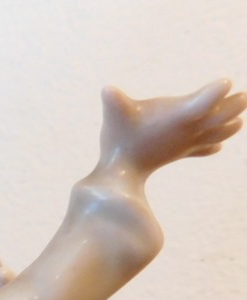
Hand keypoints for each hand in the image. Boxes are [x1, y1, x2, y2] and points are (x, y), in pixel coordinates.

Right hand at [98, 80, 245, 175]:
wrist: (119, 176)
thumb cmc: (118, 142)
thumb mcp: (114, 116)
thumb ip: (114, 101)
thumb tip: (107, 89)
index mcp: (178, 117)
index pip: (204, 102)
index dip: (215, 92)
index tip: (226, 82)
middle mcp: (187, 131)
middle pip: (221, 116)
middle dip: (234, 105)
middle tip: (243, 95)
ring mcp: (186, 143)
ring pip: (219, 133)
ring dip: (230, 125)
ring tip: (239, 121)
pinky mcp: (180, 153)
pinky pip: (204, 149)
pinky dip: (213, 145)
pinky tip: (217, 147)